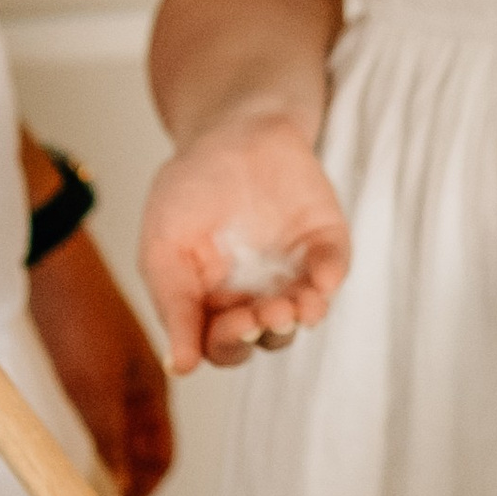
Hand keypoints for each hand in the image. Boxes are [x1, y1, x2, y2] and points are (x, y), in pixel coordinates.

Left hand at [26, 227, 174, 495]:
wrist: (41, 257)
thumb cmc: (76, 311)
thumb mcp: (94, 386)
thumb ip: (107, 440)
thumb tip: (113, 491)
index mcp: (151, 390)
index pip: (158, 457)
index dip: (141, 491)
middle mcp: (129, 387)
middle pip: (130, 451)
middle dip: (113, 482)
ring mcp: (99, 376)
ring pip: (100, 434)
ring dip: (86, 461)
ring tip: (60, 483)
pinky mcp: (69, 367)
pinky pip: (74, 416)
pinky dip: (63, 438)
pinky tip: (42, 445)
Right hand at [139, 117, 350, 373]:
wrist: (228, 128)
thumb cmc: (188, 189)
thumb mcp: (163, 246)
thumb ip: (173, 304)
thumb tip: (177, 367)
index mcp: (212, 303)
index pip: (223, 344)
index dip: (229, 343)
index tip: (232, 325)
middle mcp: (256, 295)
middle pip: (267, 335)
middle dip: (266, 330)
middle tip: (265, 313)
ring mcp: (294, 272)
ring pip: (303, 312)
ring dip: (301, 315)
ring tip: (296, 306)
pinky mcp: (325, 244)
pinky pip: (332, 269)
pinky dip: (329, 276)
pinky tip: (322, 279)